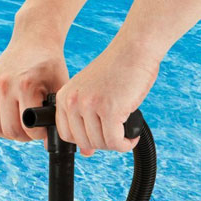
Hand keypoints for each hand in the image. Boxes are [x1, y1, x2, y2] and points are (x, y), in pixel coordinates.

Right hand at [0, 33, 68, 142]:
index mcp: (25, 85)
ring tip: (19, 126)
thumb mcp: (60, 87)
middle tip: (32, 130)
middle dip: (23, 137)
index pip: (29, 128)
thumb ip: (56, 116)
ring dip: (8, 134)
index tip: (44, 130)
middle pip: (10, 131)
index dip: (38, 136)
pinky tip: (5, 122)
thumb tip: (49, 145)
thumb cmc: (50, 66)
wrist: (33, 39)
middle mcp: (4, 85)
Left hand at [55, 38, 159, 155]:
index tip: (98, 138)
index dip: (83, 142)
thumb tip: (86, 153)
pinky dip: (125, 144)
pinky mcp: (110, 110)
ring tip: (125, 134)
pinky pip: (115, 141)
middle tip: (116, 135)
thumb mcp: (92, 93)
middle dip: (102, 144)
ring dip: (116, 144)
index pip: (66, 135)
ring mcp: (90, 106)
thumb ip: (85, 119)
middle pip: (83, 142)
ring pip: (100, 143)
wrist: (136, 47)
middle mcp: (73, 101)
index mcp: (65, 97)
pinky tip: (131, 137)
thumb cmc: (118, 70)